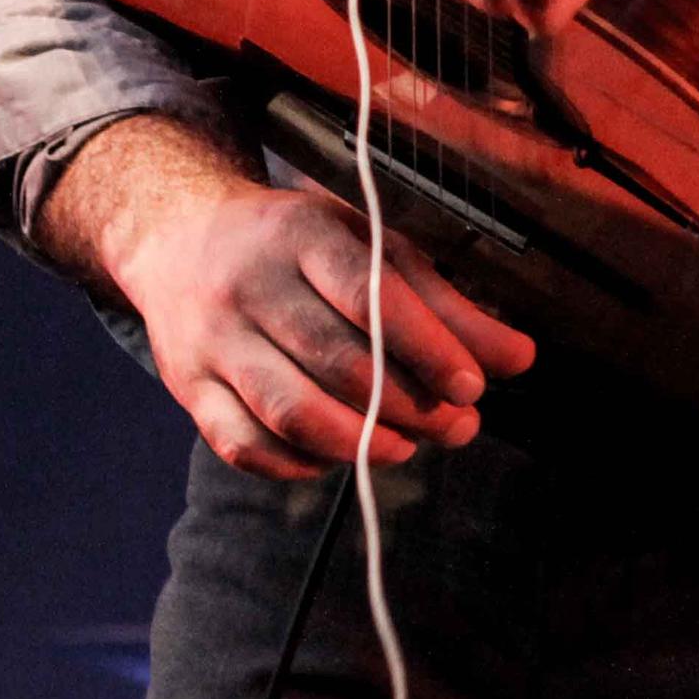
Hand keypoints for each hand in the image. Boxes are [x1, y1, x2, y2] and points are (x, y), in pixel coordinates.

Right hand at [94, 146, 535, 480]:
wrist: (180, 237)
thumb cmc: (301, 248)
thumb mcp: (373, 250)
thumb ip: (446, 305)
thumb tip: (518, 359)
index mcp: (303, 235)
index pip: (368, 296)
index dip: (425, 346)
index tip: (471, 386)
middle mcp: (250, 286)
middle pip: (333, 359)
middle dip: (406, 403)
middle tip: (457, 426)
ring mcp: (212, 341)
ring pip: (286, 408)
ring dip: (358, 442)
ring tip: (406, 448)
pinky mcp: (188, 389)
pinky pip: (242, 444)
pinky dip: (298, 463)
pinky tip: (340, 457)